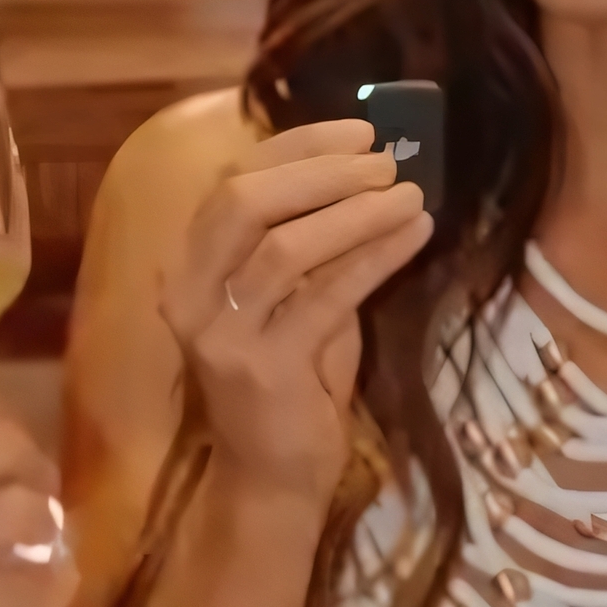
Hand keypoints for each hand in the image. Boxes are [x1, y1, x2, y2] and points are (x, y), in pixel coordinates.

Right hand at [161, 119, 431, 513]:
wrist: (273, 475)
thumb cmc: (290, 381)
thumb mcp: (292, 298)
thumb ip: (309, 242)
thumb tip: (370, 173)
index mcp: (191, 267)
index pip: (234, 182)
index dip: (298, 146)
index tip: (361, 131)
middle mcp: (190, 297)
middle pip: (245, 203)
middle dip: (322, 172)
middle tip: (386, 162)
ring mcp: (220, 336)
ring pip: (285, 248)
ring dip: (357, 213)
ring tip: (409, 195)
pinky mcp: (262, 370)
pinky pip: (325, 296)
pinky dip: (375, 257)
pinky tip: (415, 234)